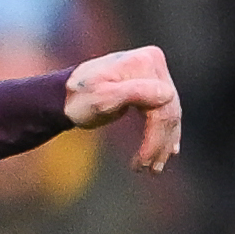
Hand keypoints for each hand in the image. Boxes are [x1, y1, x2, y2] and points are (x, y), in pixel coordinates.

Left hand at [63, 44, 182, 173]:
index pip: (162, 106)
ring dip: (163, 142)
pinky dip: (163, 131)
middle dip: (159, 143)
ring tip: (154, 167)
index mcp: (145, 62)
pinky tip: (169, 150)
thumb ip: (134, 93)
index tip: (142, 164)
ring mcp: (153, 71)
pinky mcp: (150, 82)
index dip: (155, 138)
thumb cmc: (79, 98)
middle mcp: (153, 62)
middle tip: (151, 171)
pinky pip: (163, 109)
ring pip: (168, 112)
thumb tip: (168, 95)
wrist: (64, 94)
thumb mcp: (102, 98)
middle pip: (167, 109)